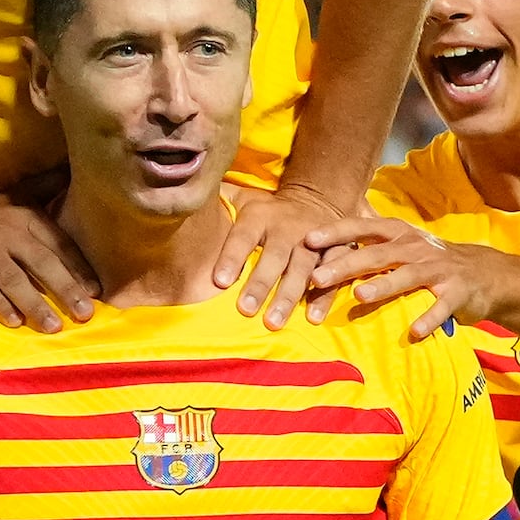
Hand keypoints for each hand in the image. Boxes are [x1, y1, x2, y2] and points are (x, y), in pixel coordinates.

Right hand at [0, 189, 98, 330]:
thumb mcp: (18, 194)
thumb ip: (47, 187)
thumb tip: (73, 171)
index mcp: (26, 217)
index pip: (59, 243)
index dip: (79, 268)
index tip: (96, 291)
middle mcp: (7, 231)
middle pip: (41, 262)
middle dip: (65, 288)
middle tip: (84, 313)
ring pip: (13, 278)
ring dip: (34, 303)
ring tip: (53, 326)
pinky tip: (13, 322)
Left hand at [214, 177, 374, 327]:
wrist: (317, 198)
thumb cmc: (268, 209)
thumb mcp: (243, 198)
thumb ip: (218, 202)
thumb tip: (183, 200)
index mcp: (260, 216)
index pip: (243, 236)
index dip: (232, 257)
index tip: (220, 281)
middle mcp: (288, 229)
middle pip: (275, 257)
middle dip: (261, 284)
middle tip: (246, 310)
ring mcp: (314, 242)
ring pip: (303, 270)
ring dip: (289, 296)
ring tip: (274, 321)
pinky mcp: (335, 253)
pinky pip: (333, 276)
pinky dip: (324, 298)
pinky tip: (313, 318)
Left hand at [296, 210, 498, 339]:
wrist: (485, 274)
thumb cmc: (429, 260)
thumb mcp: (400, 244)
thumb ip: (367, 240)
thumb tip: (323, 237)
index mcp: (398, 234)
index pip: (361, 228)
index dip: (335, 232)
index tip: (307, 240)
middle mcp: (415, 247)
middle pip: (377, 254)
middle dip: (346, 264)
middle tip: (317, 278)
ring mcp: (438, 269)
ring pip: (407, 276)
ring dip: (383, 286)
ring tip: (360, 297)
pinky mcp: (457, 292)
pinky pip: (441, 306)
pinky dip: (428, 319)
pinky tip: (413, 332)